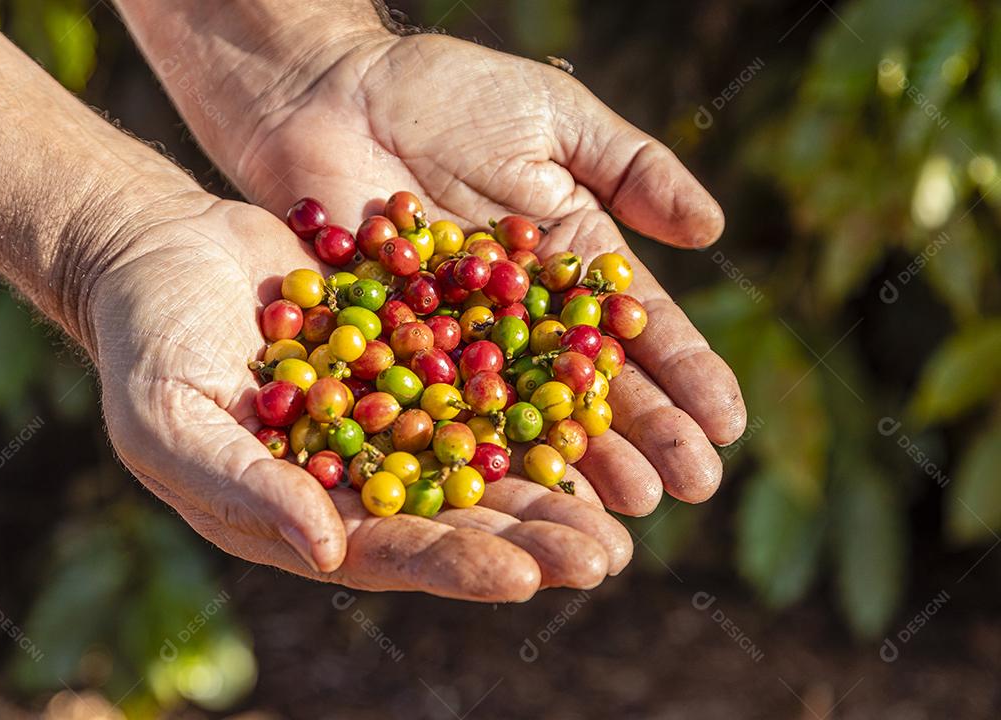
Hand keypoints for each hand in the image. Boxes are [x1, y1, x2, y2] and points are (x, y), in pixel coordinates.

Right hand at [90, 196, 632, 600]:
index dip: (459, 565)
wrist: (163, 249)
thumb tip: (326, 551)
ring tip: (630, 496)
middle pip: (461, 515)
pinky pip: (485, 369)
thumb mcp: (172, 420)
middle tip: (608, 556)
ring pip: (490, 450)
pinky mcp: (416, 347)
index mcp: (309, 512)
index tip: (528, 577)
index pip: (393, 552)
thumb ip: (243, 487)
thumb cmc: (148, 344)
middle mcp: (366, 471)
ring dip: (556, 473)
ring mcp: (396, 409)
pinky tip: (595, 390)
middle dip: (533, 537)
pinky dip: (537, 382)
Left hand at [223, 31, 747, 515]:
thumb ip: (632, 170)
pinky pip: (441, 407)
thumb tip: (715, 230)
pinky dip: (476, 448)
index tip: (729, 425)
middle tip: (690, 488)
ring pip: (526, 411)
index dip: (687, 376)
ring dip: (575, 460)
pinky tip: (515, 491)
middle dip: (645, 435)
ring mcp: (462, 342)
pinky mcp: (395, 353)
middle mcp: (524, 316)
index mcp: (572, 265)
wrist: (332, 93)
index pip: (640, 329)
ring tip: (623, 507)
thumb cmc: (448, 93)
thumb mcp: (555, 119)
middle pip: (590, 383)